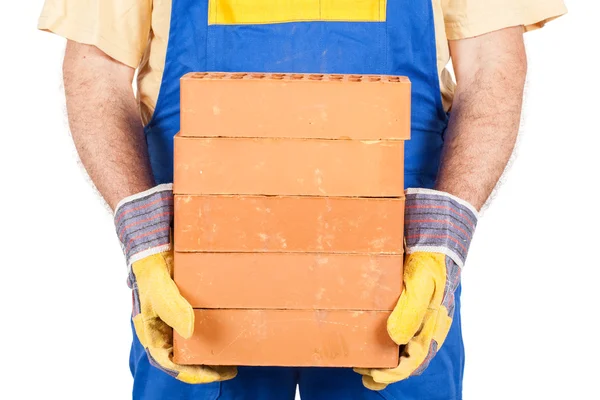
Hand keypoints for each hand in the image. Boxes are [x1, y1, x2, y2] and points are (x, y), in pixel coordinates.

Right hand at [116, 184, 236, 383]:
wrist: (152, 232)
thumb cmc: (148, 261)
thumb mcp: (159, 285)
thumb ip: (172, 307)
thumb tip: (190, 332)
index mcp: (152, 326)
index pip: (171, 360)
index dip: (194, 373)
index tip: (220, 374)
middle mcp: (163, 321)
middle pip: (183, 353)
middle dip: (204, 363)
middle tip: (231, 366)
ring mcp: (174, 309)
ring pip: (192, 337)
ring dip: (209, 345)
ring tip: (232, 349)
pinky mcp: (185, 296)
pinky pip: (200, 316)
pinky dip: (214, 323)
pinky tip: (230, 321)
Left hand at [355, 188, 477, 389]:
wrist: (437, 227)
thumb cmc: (433, 255)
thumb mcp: (422, 281)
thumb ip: (410, 310)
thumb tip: (395, 341)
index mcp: (432, 322)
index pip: (414, 360)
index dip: (392, 373)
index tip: (370, 375)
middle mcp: (425, 320)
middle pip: (407, 356)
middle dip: (385, 370)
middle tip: (360, 370)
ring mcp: (418, 309)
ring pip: (402, 342)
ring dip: (383, 354)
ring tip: (362, 358)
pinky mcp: (409, 296)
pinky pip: (397, 322)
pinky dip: (384, 334)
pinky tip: (369, 330)